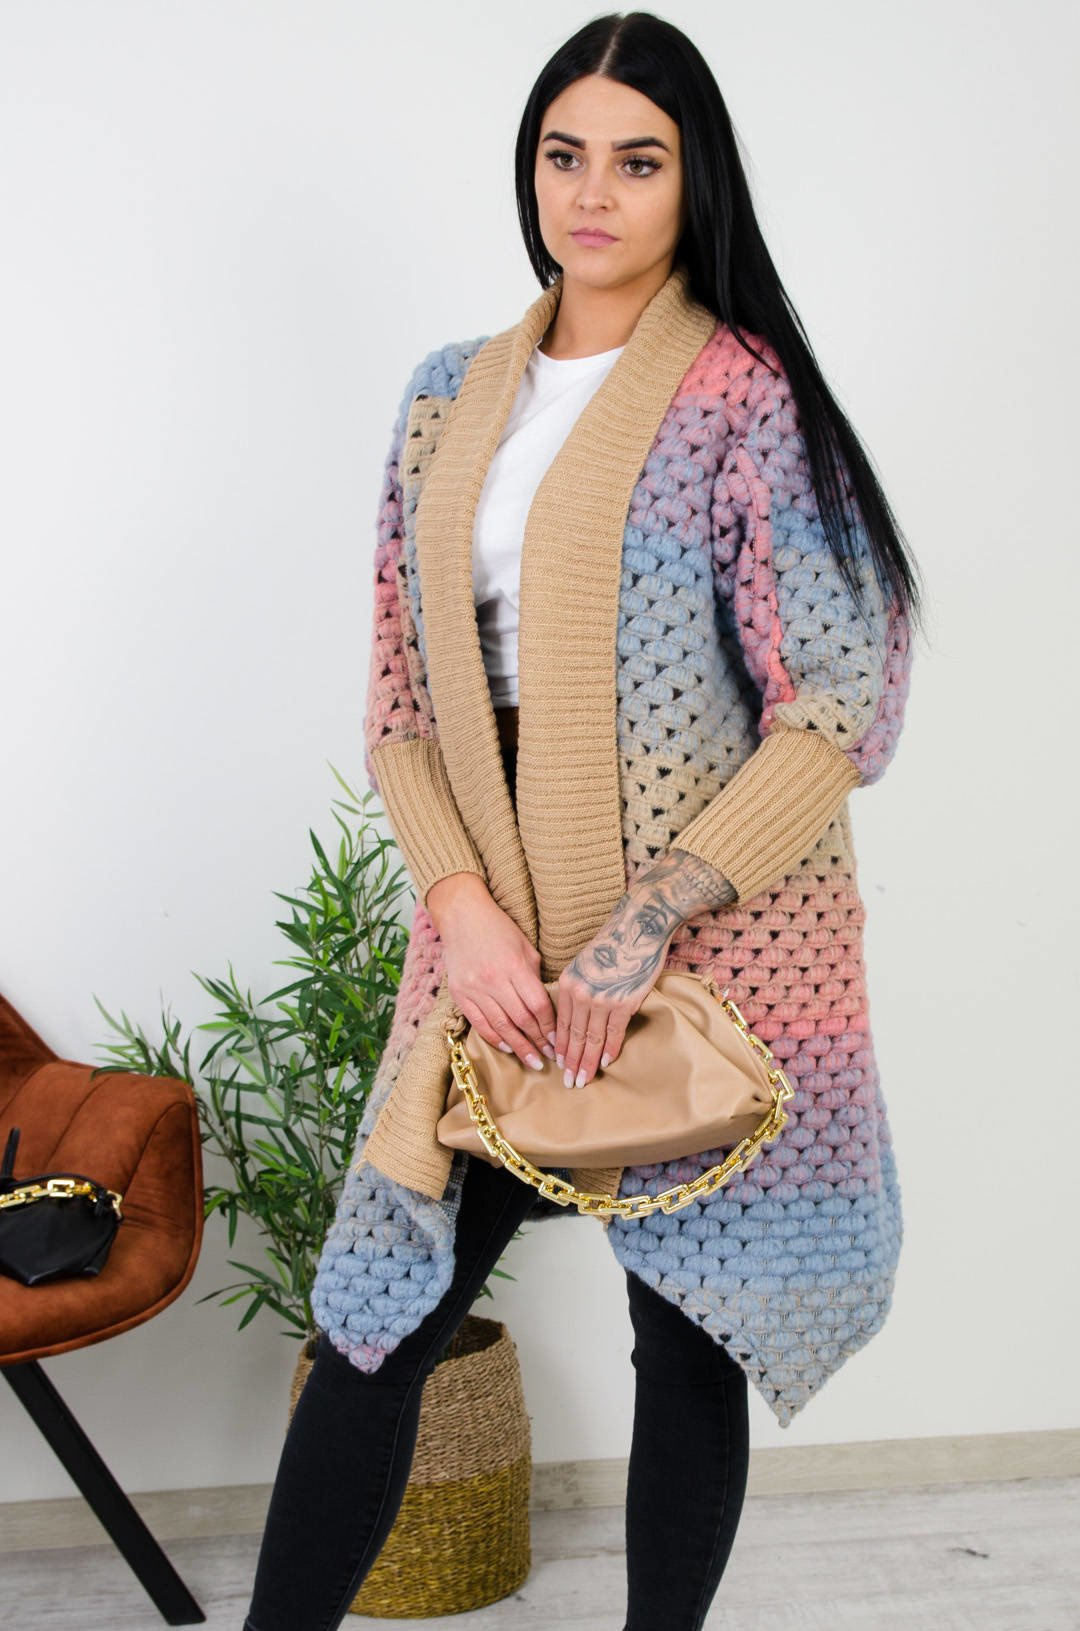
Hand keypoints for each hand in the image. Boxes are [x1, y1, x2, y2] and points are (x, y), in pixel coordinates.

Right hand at [427, 873, 556, 1072]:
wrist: (461, 916)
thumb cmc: (498, 928)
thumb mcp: (525, 946)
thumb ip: (534, 976)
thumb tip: (546, 1005)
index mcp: (514, 967)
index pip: (537, 1006)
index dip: (550, 1027)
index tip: (558, 1040)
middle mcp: (493, 980)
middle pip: (521, 1020)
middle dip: (538, 1041)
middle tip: (550, 1057)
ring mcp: (474, 989)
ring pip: (500, 1026)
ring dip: (519, 1046)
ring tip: (532, 1060)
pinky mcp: (460, 994)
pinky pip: (479, 1023)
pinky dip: (494, 1038)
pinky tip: (507, 1047)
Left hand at [554, 881, 679, 1089]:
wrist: (638, 927)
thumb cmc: (612, 946)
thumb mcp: (583, 966)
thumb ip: (577, 990)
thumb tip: (576, 1018)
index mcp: (568, 984)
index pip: (561, 1024)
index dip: (560, 1048)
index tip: (559, 1065)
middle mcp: (581, 994)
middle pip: (574, 1036)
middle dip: (571, 1063)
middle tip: (568, 1083)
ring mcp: (602, 999)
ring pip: (592, 1039)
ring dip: (588, 1062)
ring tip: (584, 1080)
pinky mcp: (623, 1002)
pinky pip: (614, 1032)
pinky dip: (610, 1049)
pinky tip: (606, 1061)